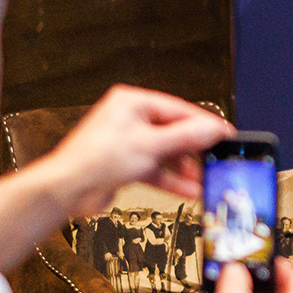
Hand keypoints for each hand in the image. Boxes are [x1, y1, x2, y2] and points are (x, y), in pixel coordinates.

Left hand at [39, 87, 233, 218]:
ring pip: (166, 154)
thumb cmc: (94, 160)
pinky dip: (172, 180)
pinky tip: (189, 189)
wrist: (68, 189)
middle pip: (173, 132)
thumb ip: (185, 137)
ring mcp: (128, 144)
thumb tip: (211, 129)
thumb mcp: (150, 145)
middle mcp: (130, 120)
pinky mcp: (126, 165)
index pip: (178, 109)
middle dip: (194, 150)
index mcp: (132, 103)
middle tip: (216, 158)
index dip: (203, 123)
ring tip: (205, 179)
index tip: (224, 134)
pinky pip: (156, 169)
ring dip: (185, 169)